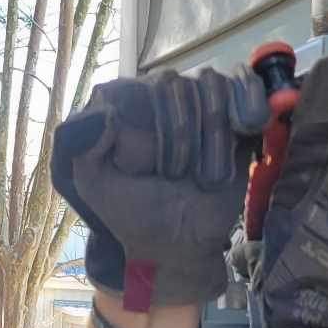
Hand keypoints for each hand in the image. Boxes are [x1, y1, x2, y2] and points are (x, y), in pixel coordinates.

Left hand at [50, 66, 267, 308]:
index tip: (145, 167)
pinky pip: (245, 84)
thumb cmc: (130, 212)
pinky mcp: (235, 115)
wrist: (176, 243)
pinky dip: (248, 101)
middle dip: (181, 135)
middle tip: (176, 175)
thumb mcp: (92, 182)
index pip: (137, 87)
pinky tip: (246, 126)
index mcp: (121, 103)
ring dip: (212, 133)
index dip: (148, 125)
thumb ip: (80, 145)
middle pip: (177, 84)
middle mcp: (159, 93)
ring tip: (207, 175)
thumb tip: (103, 112)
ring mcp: (198, 101)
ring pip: (212, 85)